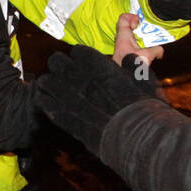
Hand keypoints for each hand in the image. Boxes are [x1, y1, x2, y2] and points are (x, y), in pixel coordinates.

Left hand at [35, 46, 157, 151]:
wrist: (134, 139)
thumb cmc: (144, 110)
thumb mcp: (145, 81)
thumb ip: (134, 68)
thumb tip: (130, 58)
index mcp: (99, 67)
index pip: (79, 51)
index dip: (80, 55)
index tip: (84, 61)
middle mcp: (80, 80)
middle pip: (57, 62)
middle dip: (60, 64)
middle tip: (65, 71)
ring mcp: (69, 99)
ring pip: (46, 82)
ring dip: (49, 82)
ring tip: (54, 86)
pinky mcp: (64, 119)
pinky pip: (45, 104)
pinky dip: (45, 101)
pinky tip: (49, 102)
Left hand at [113, 12, 163, 66]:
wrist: (123, 81)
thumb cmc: (131, 67)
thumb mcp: (147, 56)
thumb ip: (156, 50)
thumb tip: (160, 52)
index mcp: (123, 37)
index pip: (123, 19)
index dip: (132, 17)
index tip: (139, 22)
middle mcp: (120, 41)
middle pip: (125, 26)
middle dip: (136, 26)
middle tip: (144, 28)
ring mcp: (120, 48)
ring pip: (128, 36)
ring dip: (137, 36)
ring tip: (147, 39)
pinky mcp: (123, 55)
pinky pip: (129, 44)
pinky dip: (137, 45)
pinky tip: (145, 50)